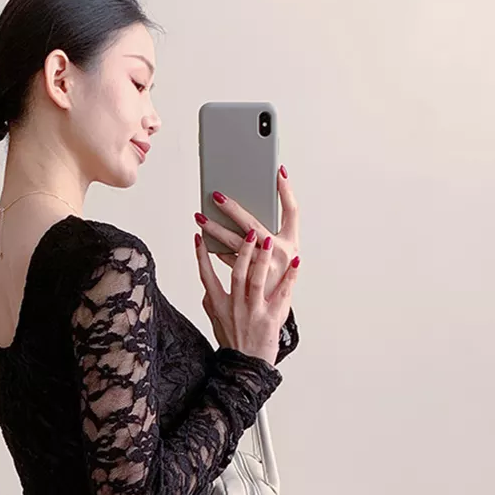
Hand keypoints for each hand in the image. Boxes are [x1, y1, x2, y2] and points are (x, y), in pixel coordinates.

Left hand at [194, 167, 299, 303]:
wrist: (269, 324)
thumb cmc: (276, 288)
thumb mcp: (284, 262)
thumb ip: (271, 241)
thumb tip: (249, 219)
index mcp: (292, 246)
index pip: (293, 210)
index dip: (287, 190)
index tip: (278, 171)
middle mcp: (281, 256)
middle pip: (254, 225)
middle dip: (233, 209)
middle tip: (217, 195)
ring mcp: (263, 271)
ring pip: (235, 245)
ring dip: (216, 230)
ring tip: (201, 218)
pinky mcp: (247, 283)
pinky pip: (226, 263)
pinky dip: (213, 252)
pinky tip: (203, 241)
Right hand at [194, 227, 297, 366]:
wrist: (246, 367)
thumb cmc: (233, 343)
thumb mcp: (216, 321)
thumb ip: (210, 301)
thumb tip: (207, 285)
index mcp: (218, 306)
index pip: (206, 276)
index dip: (201, 257)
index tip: (198, 236)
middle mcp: (234, 307)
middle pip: (236, 274)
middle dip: (241, 251)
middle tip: (247, 231)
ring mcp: (252, 313)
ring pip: (256, 281)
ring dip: (262, 259)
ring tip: (267, 240)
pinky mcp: (269, 320)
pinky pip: (281, 295)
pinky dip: (290, 278)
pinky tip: (297, 264)